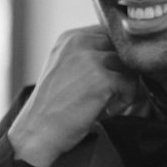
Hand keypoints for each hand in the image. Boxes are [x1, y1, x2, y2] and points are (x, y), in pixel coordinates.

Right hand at [8, 26, 136, 166]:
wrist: (36, 132)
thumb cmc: (52, 108)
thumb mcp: (67, 69)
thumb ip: (91, 57)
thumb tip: (123, 58)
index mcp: (71, 37)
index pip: (111, 34)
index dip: (117, 57)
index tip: (111, 77)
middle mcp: (80, 42)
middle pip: (123, 48)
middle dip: (123, 71)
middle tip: (110, 93)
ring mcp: (91, 58)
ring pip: (130, 66)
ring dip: (124, 87)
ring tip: (105, 103)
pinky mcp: (101, 78)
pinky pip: (130, 85)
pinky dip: (123, 102)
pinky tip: (104, 111)